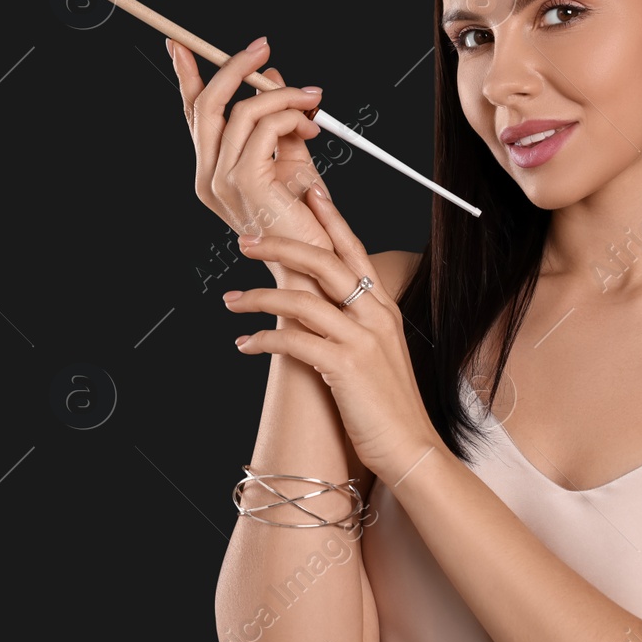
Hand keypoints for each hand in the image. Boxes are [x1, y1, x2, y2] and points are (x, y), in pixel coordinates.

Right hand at [168, 35, 335, 276]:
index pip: (194, 116)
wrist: (315, 263)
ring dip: (283, 95)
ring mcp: (222, 180)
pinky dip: (290, 116)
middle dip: (233, 67)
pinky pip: (264, 128)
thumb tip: (271, 77)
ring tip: (313, 101)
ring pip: (243, 110)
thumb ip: (277, 120)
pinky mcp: (245, 182)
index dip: (187, 78)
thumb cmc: (305, 218)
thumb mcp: (291, 158)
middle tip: (262, 46)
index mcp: (212, 172)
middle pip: (207, 104)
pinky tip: (312, 125)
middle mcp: (209, 176)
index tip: (182, 46)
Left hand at [223, 183, 442, 481]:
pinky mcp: (347, 366)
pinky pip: (294, 342)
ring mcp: (362, 339)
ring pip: (302, 300)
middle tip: (245, 241)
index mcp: (383, 307)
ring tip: (229, 300)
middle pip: (323, 262)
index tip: (307, 192)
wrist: (411, 448)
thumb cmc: (388, 404)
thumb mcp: (378, 353)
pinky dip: (263, 339)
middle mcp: (376, 315)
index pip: (353, 249)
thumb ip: (354, 323)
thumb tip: (318, 305)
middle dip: (279, 246)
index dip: (330, 218)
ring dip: (258, 298)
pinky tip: (243, 344)